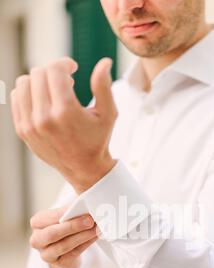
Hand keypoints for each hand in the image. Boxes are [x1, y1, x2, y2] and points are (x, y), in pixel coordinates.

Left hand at [10, 57, 117, 192]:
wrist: (84, 169)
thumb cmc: (97, 139)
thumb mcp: (108, 114)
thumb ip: (104, 86)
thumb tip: (105, 62)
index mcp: (66, 112)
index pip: (54, 69)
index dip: (65, 63)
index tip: (73, 69)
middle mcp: (45, 119)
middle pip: (38, 73)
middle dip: (53, 72)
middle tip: (66, 82)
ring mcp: (30, 126)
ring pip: (23, 82)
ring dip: (38, 80)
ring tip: (52, 90)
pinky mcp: (22, 131)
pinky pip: (16, 98)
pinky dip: (28, 93)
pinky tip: (42, 99)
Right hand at [29, 206, 98, 267]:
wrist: (63, 251)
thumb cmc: (63, 228)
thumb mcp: (63, 217)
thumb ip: (71, 211)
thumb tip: (87, 203)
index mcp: (37, 223)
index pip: (50, 218)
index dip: (67, 213)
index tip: (83, 209)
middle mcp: (37, 240)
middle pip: (52, 234)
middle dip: (73, 227)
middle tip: (90, 221)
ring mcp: (46, 254)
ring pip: (64, 245)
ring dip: (83, 236)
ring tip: (96, 229)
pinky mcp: (59, 264)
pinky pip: (74, 253)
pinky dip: (86, 244)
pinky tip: (95, 237)